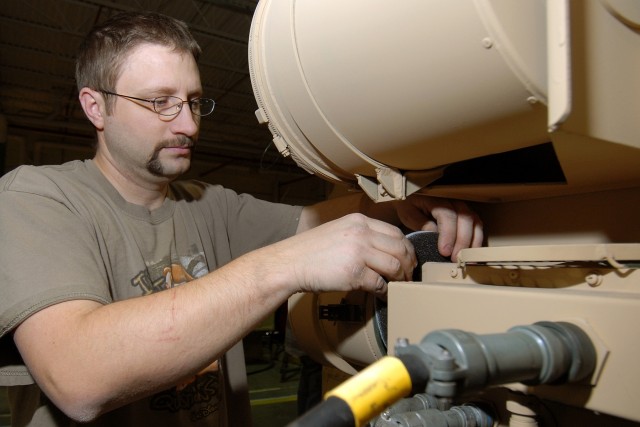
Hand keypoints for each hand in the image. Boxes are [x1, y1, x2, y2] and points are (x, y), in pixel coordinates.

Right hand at [274, 213, 415, 294]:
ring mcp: (358, 253)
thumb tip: (385, 250)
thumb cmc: (311, 250)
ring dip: (401, 278)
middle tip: (409, 275)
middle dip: (409, 264)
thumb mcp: (338, 230)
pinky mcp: (354, 274)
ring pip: (395, 266)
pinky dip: (384, 290)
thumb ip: (361, 235)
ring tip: (399, 285)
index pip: (395, 232)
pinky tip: (381, 293)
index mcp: (359, 221)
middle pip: (400, 248)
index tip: (408, 259)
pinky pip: (380, 283)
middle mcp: (361, 234)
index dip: (406, 248)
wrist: (290, 263)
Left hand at [395, 195, 482, 260]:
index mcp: (436, 199)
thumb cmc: (411, 206)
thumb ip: (421, 223)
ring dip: (471, 242)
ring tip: (463, 259)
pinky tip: (469, 253)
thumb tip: (434, 234)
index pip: (447, 215)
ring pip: (475, 222)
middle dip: (462, 241)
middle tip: (454, 259)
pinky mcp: (468, 214)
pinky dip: (476, 240)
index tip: (445, 252)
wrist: (415, 200)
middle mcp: (453, 200)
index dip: (448, 234)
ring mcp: (463, 207)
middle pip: (465, 218)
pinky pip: (477, 226)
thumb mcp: (409, 214)